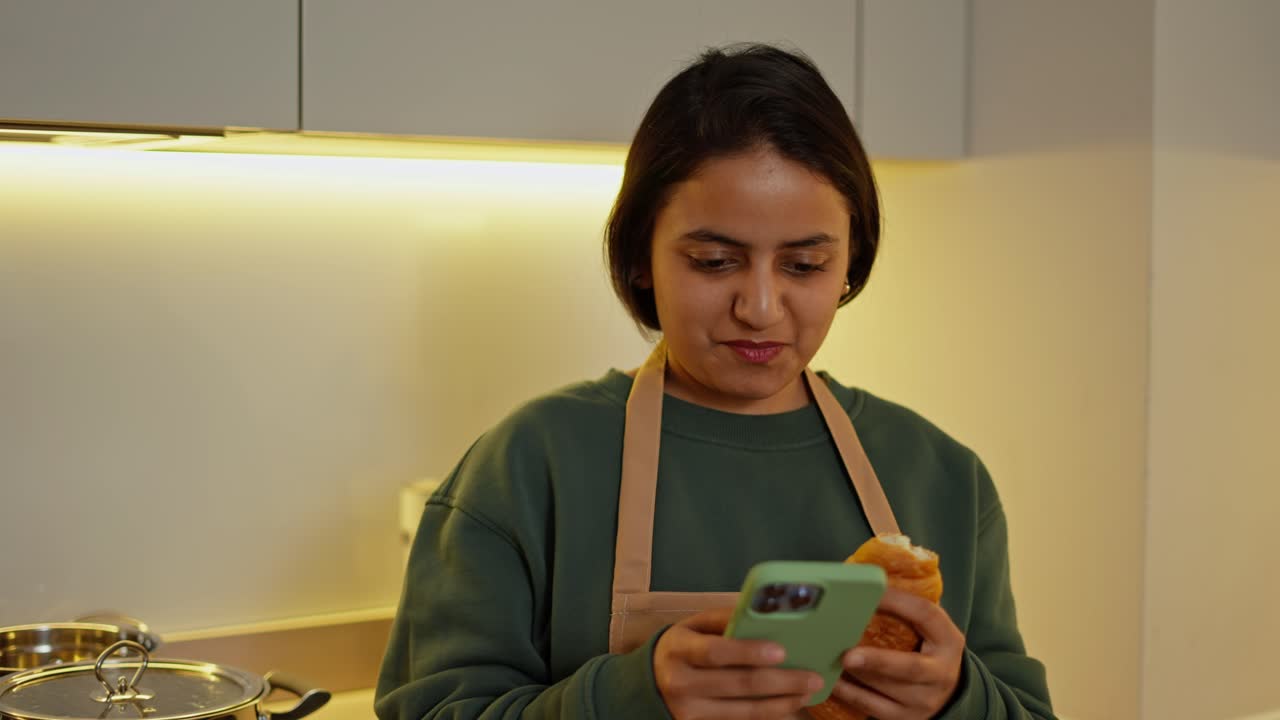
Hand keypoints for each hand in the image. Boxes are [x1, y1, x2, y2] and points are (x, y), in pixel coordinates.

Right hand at [653, 607, 824, 719]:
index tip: (781, 651)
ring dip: (782, 702)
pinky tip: (789, 704)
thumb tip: (763, 612)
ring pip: (744, 710)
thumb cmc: (682, 646)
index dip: (748, 652)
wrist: (650, 683)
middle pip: (737, 684)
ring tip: (808, 692)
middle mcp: (681, 683)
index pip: (715, 652)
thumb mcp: (693, 625)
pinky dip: (769, 713)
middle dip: (781, 681)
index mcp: (679, 649)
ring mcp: (689, 711)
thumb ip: (724, 618)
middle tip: (813, 677)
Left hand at [828, 588, 965, 719]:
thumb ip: (906, 609)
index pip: (926, 616)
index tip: (871, 593)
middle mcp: (941, 673)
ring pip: (886, 689)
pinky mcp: (907, 718)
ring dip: (856, 675)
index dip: (899, 602)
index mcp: (948, 640)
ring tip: (830, 661)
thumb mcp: (929, 629)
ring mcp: (924, 700)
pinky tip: (833, 681)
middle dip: (877, 661)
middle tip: (847, 655)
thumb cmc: (927, 648)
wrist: (948, 693)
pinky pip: (874, 707)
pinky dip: (851, 694)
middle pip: (910, 668)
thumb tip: (860, 579)